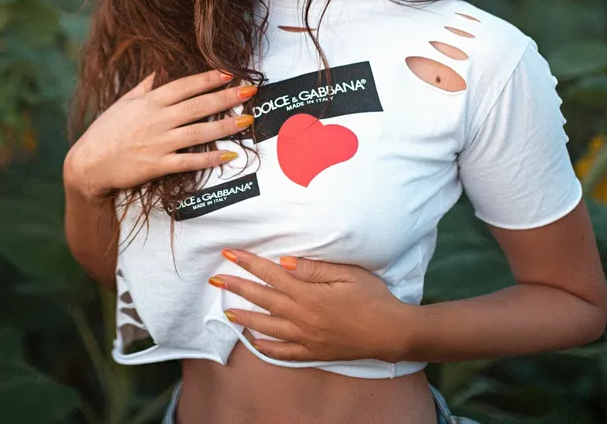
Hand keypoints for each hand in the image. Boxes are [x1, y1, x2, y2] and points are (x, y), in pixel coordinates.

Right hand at [63, 69, 256, 201]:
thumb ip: (144, 87)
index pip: (184, 86)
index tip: (229, 72)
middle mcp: (156, 120)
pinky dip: (210, 159)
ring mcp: (157, 143)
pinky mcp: (157, 165)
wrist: (87, 165)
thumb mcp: (122, 103)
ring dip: (225, 126)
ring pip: (198, 132)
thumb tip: (159, 70)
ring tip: (246, 120)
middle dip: (225, 97)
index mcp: (148, 102)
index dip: (208, 79)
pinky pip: (188, 161)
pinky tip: (229, 155)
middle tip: (250, 91)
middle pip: (197, 106)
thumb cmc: (104, 132)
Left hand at [210, 249, 414, 362]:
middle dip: (236, 287)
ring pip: (267, 327)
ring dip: (244, 318)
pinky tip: (255, 341)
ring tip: (226, 312)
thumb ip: (315, 268)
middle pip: (263, 299)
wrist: (391, 332)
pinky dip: (266, 348)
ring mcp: (306, 337)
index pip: (271, 274)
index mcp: (309, 294)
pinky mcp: (314, 352)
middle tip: (216, 279)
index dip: (248, 263)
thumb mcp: (348, 274)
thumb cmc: (373, 297)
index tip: (229, 253)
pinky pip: (284, 352)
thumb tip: (285, 261)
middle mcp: (302, 316)